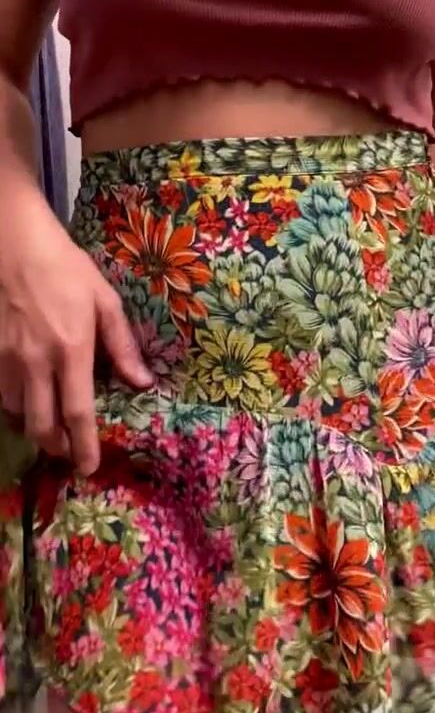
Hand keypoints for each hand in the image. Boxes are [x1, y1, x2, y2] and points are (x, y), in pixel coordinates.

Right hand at [0, 194, 152, 475]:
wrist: (13, 244)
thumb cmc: (66, 268)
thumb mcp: (105, 300)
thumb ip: (122, 345)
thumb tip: (143, 382)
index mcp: (71, 349)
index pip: (77, 412)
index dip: (83, 446)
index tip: (88, 468)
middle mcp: (36, 361)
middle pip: (42, 425)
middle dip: (57, 447)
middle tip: (70, 452)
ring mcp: (8, 359)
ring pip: (18, 414)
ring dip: (35, 427)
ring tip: (51, 428)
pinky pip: (2, 395)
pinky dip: (16, 407)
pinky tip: (29, 401)